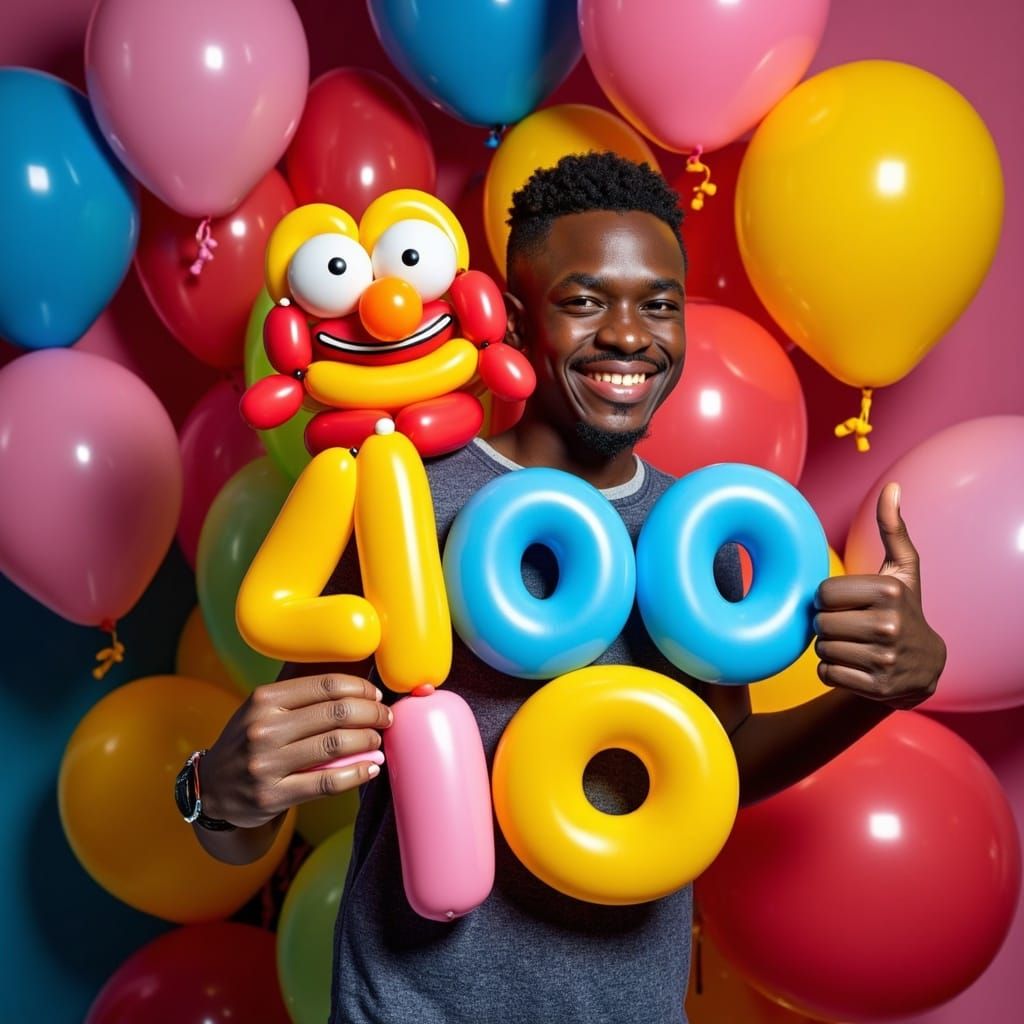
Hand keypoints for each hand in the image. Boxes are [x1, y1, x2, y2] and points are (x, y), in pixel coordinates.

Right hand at [199, 673, 391, 828]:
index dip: (360, 689)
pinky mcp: (271, 797)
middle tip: (385, 717)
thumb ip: (300, 693)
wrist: (211, 789)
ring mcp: (265, 764)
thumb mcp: (262, 708)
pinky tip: (372, 768)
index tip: (376, 695)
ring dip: (368, 740)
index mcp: (264, 700)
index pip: (326, 685)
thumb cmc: (249, 741)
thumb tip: (353, 671)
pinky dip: (357, 774)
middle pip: (337, 713)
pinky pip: (327, 784)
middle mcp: (263, 729)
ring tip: (378, 741)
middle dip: (372, 713)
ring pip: (335, 745)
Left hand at [813, 483, 945, 709]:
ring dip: (829, 647)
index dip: (828, 599)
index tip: (848, 603)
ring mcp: (884, 659)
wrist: (924, 666)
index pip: (823, 593)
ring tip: (854, 644)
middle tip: (850, 626)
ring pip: (821, 648)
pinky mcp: (875, 687)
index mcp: (889, 592)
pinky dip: (833, 670)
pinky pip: (825, 673)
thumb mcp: (902, 569)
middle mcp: (889, 625)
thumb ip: (892, 529)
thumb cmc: (903, 608)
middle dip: (827, 624)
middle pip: (819, 622)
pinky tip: (855, 664)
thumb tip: (892, 487)